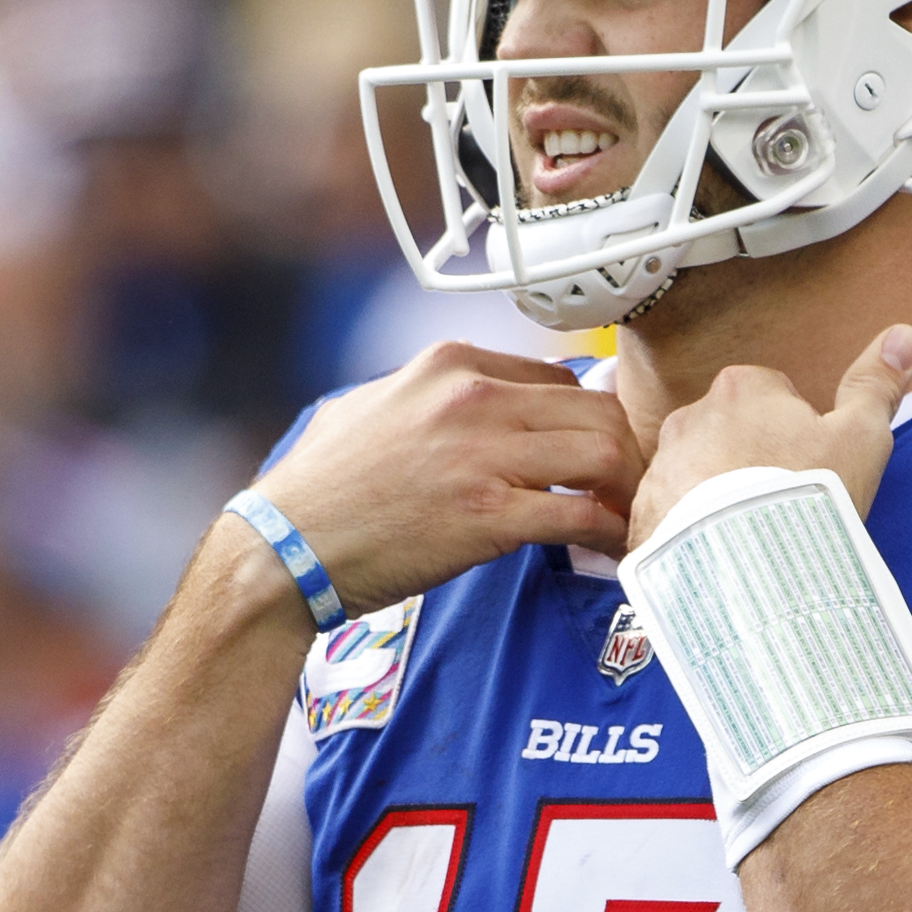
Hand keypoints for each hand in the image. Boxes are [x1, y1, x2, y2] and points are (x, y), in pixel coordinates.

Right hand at [237, 343, 650, 616]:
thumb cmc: (321, 487)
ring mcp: (482, 455)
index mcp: (449, 362)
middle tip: (627, 489)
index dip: (585, 418)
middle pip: (595, 408)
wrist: (283, 548)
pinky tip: (613, 548)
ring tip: (625, 516)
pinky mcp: (488, 516)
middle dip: (623, 450)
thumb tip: (473, 401)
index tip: (593, 452)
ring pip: (603, 452)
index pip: (557, 375)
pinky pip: (581, 514)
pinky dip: (610, 532)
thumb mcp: (373, 405)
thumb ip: (430, 394)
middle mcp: (471, 397)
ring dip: (626, 488)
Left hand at [639, 323, 911, 530]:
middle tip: (781, 506)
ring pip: (696, 473)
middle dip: (751, 462)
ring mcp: (661, 467)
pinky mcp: (642, 516)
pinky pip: (669, 517)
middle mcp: (690, 417)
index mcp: (742, 388)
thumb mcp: (861, 438)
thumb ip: (876, 385)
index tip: (808, 470)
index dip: (796, 435)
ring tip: (750, 536)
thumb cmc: (808, 496)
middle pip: (729, 433)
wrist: (749, 569)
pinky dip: (689, 532)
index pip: (772, 396)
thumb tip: (903, 333)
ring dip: (717, 496)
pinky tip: (718, 557)